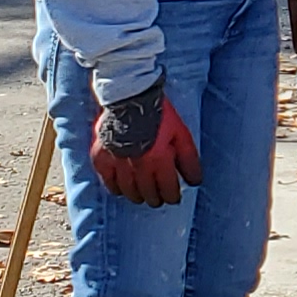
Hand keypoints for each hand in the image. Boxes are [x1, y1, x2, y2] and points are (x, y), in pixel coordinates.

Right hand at [91, 81, 201, 206]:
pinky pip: (108, 181)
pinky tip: (121, 189)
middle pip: (148, 193)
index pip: (167, 189)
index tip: (174, 198)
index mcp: (159, 160)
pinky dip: (115, 188)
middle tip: (159, 199)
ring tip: (142, 196)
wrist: (130, 98)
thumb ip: (189, 159)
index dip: (172, 196)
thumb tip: (195, 181)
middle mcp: (138, 166)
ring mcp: (118, 162)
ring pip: (128, 191)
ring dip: (137, 196)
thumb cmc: (159, 115)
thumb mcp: (182, 134)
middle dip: (156, 198)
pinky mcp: (101, 157)